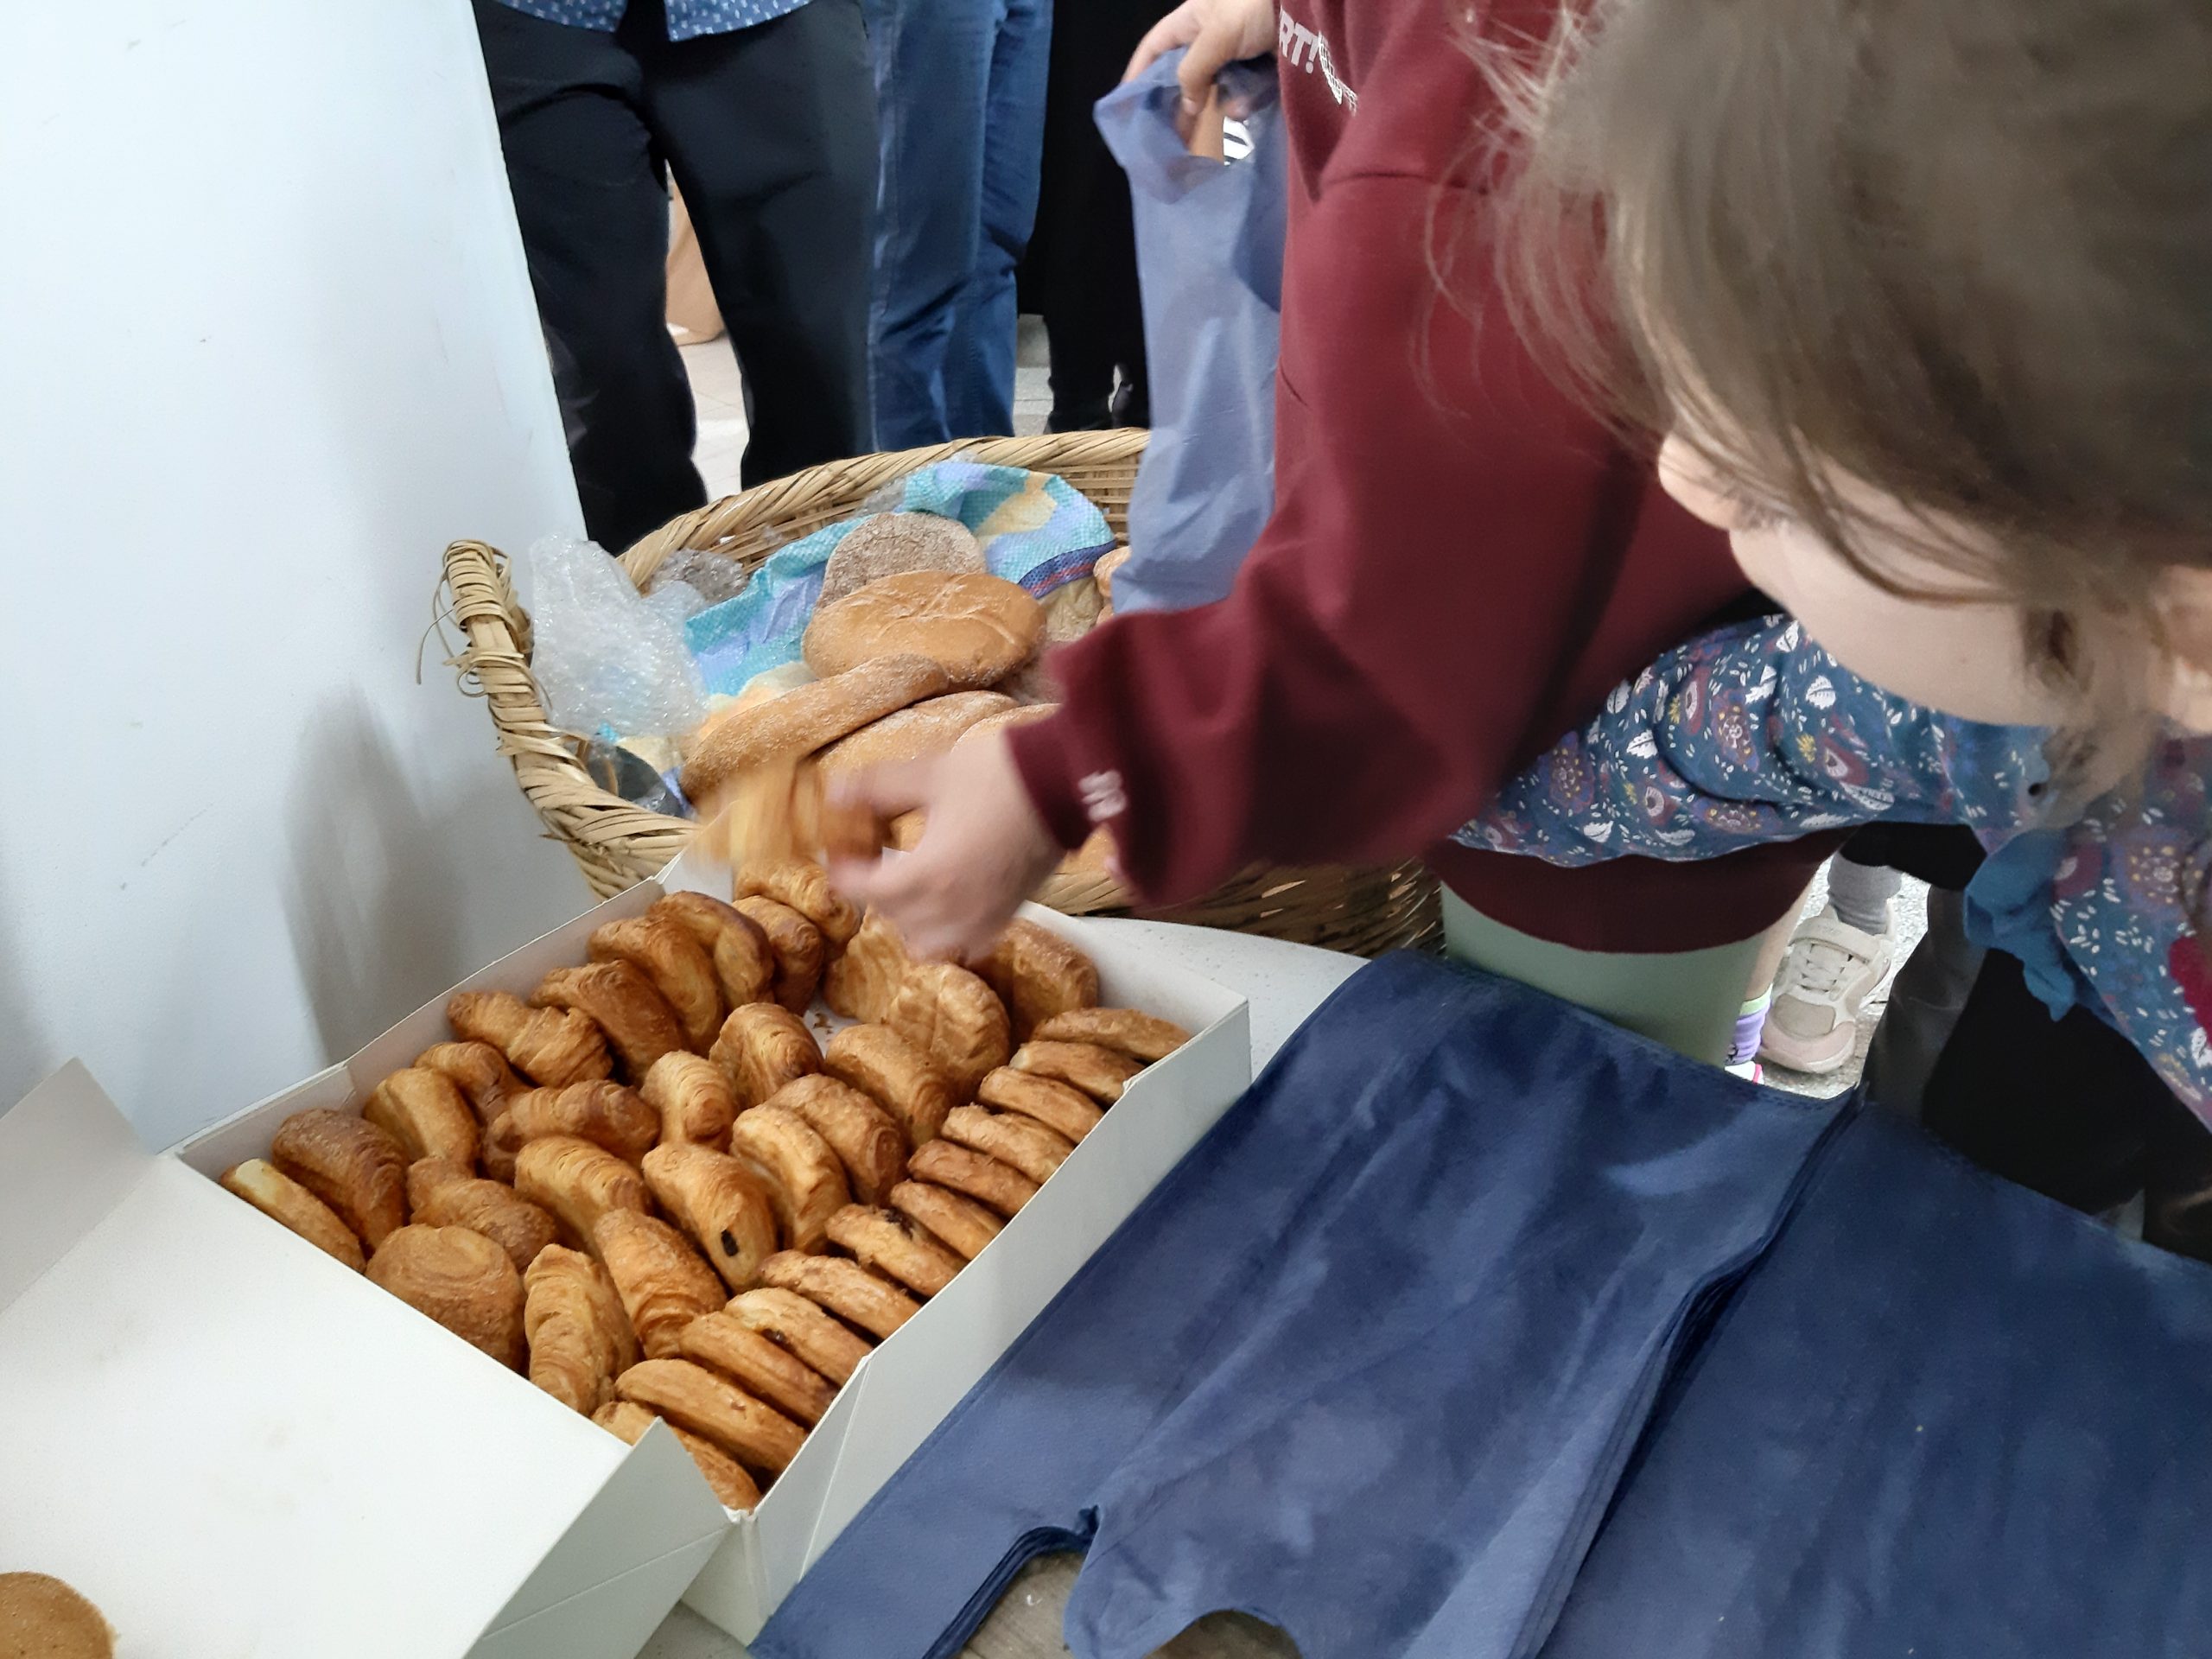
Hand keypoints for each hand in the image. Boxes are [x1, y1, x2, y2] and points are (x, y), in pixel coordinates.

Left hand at [826, 732, 1065, 961]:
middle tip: (872, 859)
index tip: (839, 855)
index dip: (844, 873)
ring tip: (909, 886)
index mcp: (928, 875)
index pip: (865, 892)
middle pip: (892, 917)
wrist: (1065, 785)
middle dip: (876, 889)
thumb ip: (877, 788)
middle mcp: (953, 909)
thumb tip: (837, 791)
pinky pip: (963, 945)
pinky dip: (946, 932)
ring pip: (925, 942)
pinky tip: (947, 902)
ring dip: (908, 919)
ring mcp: (983, 919)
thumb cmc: (998, 776)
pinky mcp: (1007, 917)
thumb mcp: (929, 775)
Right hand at [1126, 0, 1276, 144]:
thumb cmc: (1254, 7)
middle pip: (1186, 74)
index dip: (1138, 73)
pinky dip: (1244, 103)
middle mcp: (1211, 35)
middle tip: (1171, 137)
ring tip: (1213, 130)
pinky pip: (1246, 91)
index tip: (1127, 106)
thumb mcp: (1216, 36)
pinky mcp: (1263, 66)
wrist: (1307, 7)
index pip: (1155, 47)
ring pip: (1217, 88)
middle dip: (1181, 104)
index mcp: (1192, 19)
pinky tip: (1243, 112)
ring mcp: (1238, 51)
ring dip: (1216, 107)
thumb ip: (1194, 71)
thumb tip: (1186, 106)